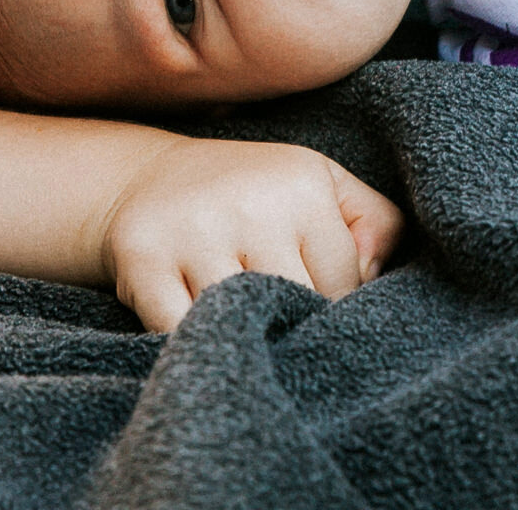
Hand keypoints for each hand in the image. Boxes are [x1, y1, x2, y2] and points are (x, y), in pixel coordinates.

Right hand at [97, 136, 401, 332]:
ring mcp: (193, 231)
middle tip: (276, 318)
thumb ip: (374, 222)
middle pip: (296, 305)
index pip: (344, 284)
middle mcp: (249, 203)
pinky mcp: (143, 258)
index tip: (310, 298)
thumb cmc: (254, 193)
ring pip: (241, 321)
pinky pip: (180, 330)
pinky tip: (202, 328)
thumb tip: (373, 278)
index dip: (332, 305)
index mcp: (301, 184)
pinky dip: (194, 340)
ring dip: (244, 335)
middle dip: (291, 323)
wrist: (146, 178)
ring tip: (243, 325)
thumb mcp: (322, 184)